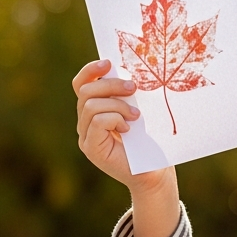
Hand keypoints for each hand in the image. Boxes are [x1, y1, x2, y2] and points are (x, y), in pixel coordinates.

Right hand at [72, 59, 180, 236]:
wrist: (155, 173)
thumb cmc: (150, 141)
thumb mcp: (138, 110)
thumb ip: (126, 94)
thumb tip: (126, 68)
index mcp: (94, 110)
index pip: (81, 84)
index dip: (91, 70)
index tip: (109, 63)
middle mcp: (85, 122)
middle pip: (86, 91)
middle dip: (111, 85)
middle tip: (134, 88)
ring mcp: (86, 136)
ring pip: (91, 105)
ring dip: (117, 105)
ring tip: (136, 116)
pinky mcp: (91, 148)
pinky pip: (96, 121)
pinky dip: (114, 119)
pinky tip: (128, 128)